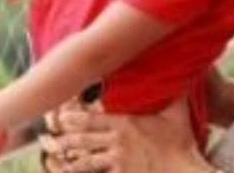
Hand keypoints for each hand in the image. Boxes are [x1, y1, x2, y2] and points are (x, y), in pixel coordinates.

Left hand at [40, 96, 211, 172]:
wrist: (187, 171)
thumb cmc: (182, 144)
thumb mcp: (177, 114)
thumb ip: (174, 94)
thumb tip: (183, 71)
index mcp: (124, 123)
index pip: (91, 118)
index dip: (72, 117)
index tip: (58, 115)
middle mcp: (117, 141)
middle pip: (81, 138)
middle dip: (62, 137)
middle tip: (46, 137)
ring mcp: (118, 160)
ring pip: (85, 159)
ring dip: (68, 158)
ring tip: (52, 157)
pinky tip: (70, 172)